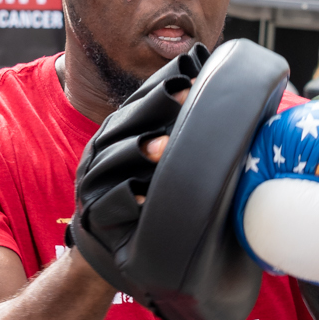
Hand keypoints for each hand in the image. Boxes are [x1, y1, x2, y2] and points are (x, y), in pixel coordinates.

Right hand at [70, 45, 202, 259]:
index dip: (165, 84)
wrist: (111, 248)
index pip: (141, 100)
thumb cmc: (150, 198)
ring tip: (165, 148)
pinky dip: (124, 199)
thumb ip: (182, 133)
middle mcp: (103, 149)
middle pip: (125, 122)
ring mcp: (94, 181)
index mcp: (121, 131)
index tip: (193, 71)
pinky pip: (108, 205)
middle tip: (184, 94)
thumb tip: (226, 101)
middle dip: (154, 106)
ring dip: (138, 151)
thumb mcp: (164, 161)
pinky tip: (144, 198)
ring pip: (113, 159)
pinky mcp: (93, 215)